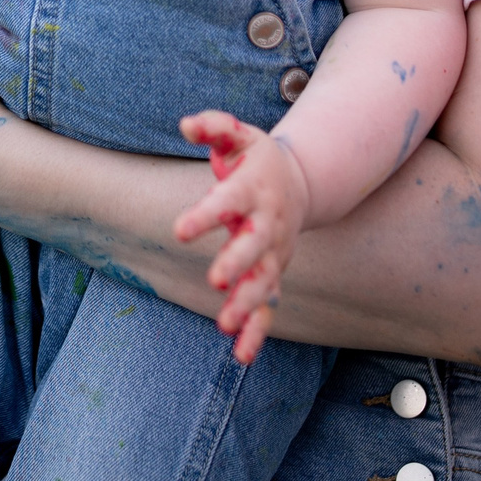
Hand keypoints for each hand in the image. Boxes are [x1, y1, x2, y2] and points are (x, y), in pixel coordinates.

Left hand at [172, 112, 309, 364]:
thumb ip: (213, 126)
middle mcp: (267, 224)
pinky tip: (241, 356)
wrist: (301, 182)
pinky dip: (258, 332)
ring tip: (226, 326)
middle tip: (215, 280)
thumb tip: (186, 124)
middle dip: (237, 263)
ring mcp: (273, 252)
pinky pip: (268, 307)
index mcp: (252, 189)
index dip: (205, 215)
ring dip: (248, 304)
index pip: (228, 201)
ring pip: (264, 282)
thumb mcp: (238, 135)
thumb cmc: (256, 159)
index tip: (179, 230)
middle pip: (254, 246)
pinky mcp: (273, 273)